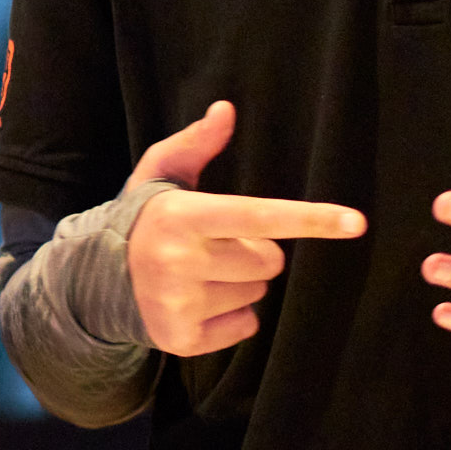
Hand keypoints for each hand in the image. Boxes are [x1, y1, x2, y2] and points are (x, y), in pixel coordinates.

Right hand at [119, 100, 367, 358]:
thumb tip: (225, 110)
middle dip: (254, 252)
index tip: (356, 223)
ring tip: (200, 275)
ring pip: (258, 293)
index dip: (311, 219)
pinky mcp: (181, 339)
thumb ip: (196, 142)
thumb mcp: (161, 175)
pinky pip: (245, 326)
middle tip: (216, 247)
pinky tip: (198, 303)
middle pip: (270, 260)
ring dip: (241, 284)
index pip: (259, 216)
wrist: (94, 279)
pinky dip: (232, 318)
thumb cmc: (144, 220)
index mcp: (181, 216)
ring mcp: (179, 304)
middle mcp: (179, 261)